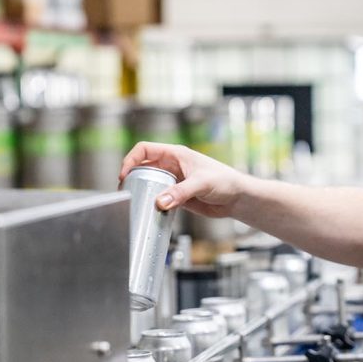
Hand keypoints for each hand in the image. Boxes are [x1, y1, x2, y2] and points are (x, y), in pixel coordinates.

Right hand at [119, 141, 244, 217]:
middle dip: (132, 178)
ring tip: (136, 203)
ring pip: (150, 184)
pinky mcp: (177, 196)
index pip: (145, 150)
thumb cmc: (226, 181)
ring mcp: (174, 181)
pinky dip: (152, 204)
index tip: (125, 175)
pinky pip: (159, 198)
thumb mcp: (201, 184)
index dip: (131, 160)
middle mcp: (172, 166)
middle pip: (143, 168)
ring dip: (142, 192)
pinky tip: (151, 211)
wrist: (237, 198)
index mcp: (176, 154)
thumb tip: (160, 202)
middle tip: (127, 192)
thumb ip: (180, 193)